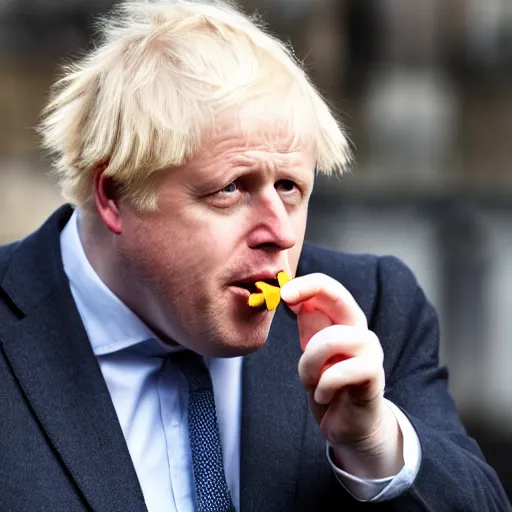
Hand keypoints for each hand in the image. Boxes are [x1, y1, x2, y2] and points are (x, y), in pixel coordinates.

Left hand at [280, 273, 402, 478]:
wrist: (350, 425)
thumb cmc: (328, 386)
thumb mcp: (311, 352)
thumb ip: (308, 325)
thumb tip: (290, 293)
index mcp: (342, 323)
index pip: (328, 289)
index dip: (305, 284)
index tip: (281, 292)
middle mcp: (358, 330)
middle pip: (339, 295)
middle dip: (308, 289)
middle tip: (285, 296)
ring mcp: (369, 350)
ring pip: (331, 339)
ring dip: (310, 364)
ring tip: (311, 382)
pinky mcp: (373, 373)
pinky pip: (339, 372)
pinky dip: (323, 387)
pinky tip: (323, 397)